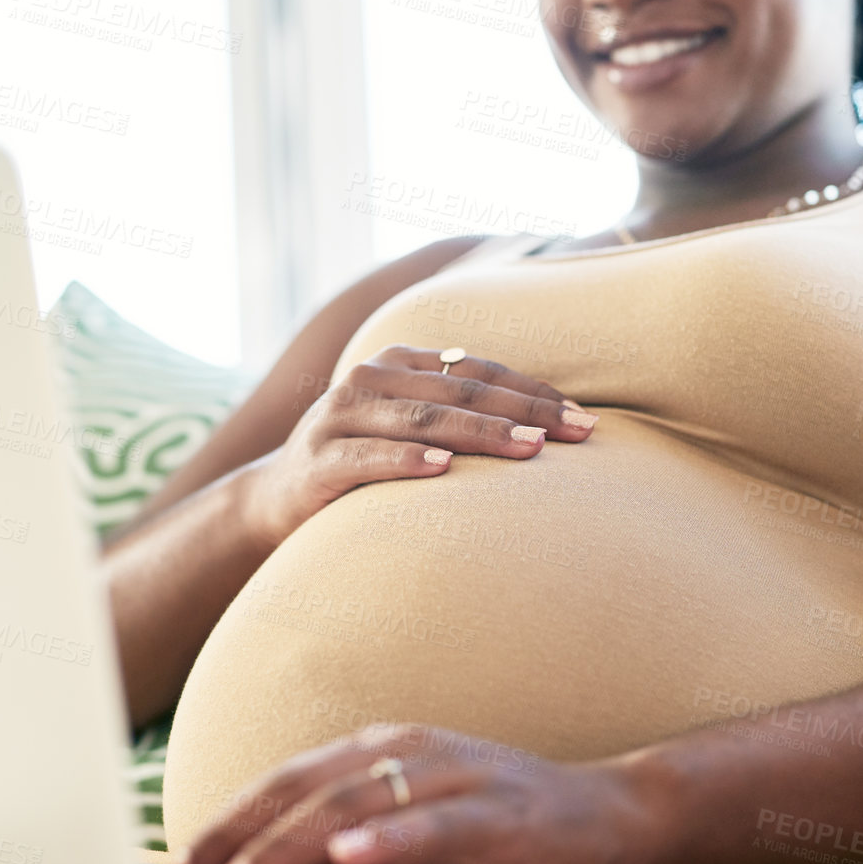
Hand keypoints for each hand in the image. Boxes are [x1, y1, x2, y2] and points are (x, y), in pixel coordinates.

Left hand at [154, 723, 660, 863]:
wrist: (614, 818)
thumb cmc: (501, 833)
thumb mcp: (407, 841)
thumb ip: (341, 848)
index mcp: (377, 752)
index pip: (281, 786)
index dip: (219, 826)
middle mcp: (407, 751)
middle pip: (301, 792)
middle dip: (230, 841)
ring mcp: (455, 775)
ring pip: (354, 806)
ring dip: (286, 848)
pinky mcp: (500, 810)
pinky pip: (436, 823)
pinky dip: (389, 838)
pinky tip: (349, 856)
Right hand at [237, 346, 596, 547]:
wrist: (278, 500)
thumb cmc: (365, 461)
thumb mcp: (409, 427)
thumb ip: (460, 414)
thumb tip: (550, 426)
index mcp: (399, 363)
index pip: (479, 371)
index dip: (534, 392)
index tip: (584, 419)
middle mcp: (369, 378)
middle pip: (460, 392)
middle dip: (523, 412)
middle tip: (574, 433)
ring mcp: (339, 416)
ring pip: (423, 419)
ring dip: (480, 433)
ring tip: (529, 447)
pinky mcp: (319, 460)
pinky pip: (371, 458)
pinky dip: (408, 462)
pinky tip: (444, 469)